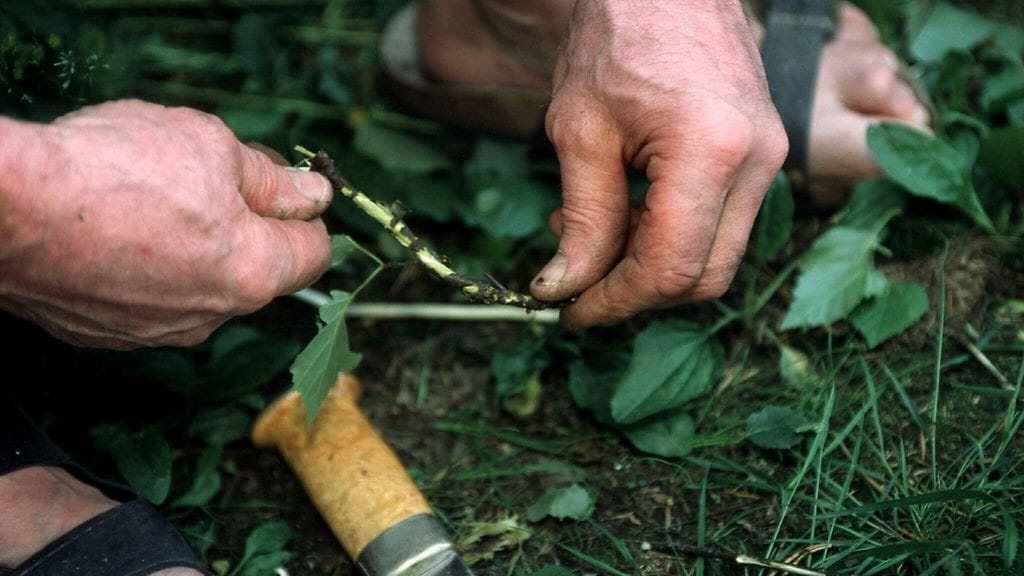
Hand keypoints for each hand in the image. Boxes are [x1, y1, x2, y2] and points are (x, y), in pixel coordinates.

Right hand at [0, 100, 332, 348]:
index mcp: (254, 273)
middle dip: (246, 225)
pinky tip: (111, 229)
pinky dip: (143, 267)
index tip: (287, 186)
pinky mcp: (105, 335)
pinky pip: (148, 297)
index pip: (313, 253)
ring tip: (147, 198)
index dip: (306, 213)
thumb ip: (272, 179)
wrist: (6, 209)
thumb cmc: (113, 169)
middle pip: (257, 270)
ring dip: (193, 247)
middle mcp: (211, 316)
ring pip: (201, 286)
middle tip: (207, 176)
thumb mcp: (212, 147)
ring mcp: (156, 332)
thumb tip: (314, 193)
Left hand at [530, 0, 787, 327]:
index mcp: (711, 150)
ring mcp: (771, 156)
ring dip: (651, 261)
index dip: (615, 301)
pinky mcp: (765, 152)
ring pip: (716, 254)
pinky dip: (672, 232)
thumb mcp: (580, 130)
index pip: (670, 267)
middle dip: (635, 289)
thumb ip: (581, 219)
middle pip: (704, 275)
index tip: (569, 311)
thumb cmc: (616, 35)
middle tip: (575, 274)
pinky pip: (722, 221)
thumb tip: (563, 288)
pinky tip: (625, 205)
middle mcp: (758, 161)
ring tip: (588, 225)